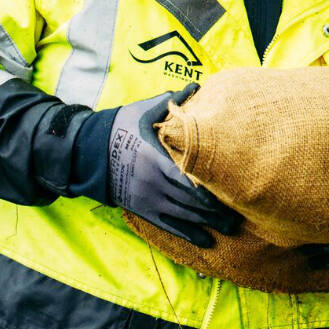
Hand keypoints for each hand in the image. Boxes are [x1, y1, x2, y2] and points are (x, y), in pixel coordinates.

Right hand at [108, 84, 241, 247]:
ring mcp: (147, 198)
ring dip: (208, 223)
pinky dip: (189, 235)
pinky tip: (207, 242)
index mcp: (155, 157)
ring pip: (183, 215)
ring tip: (231, 228)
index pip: (186, 177)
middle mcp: (152, 181)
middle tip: (240, 216)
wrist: (87, 152)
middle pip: (190, 200)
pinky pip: (169, 226)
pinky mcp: (143, 210)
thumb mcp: (142, 112)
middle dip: (216, 210)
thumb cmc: (120, 127)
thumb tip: (196, 86)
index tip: (230, 194)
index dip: (207, 190)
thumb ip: (170, 103)